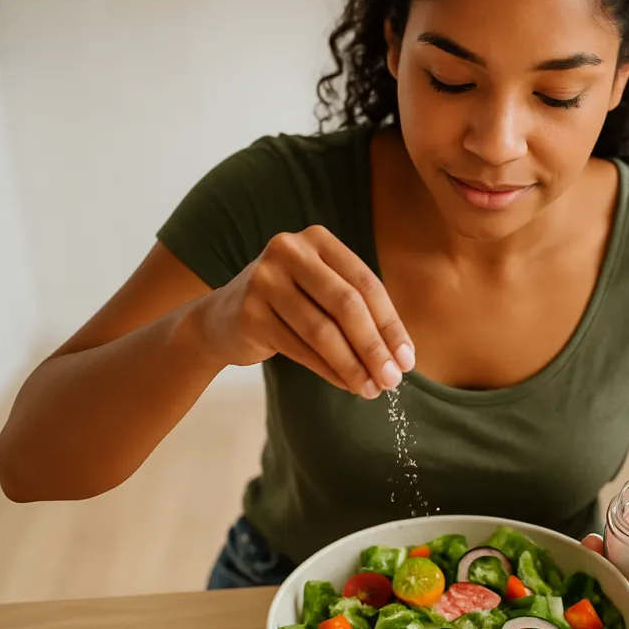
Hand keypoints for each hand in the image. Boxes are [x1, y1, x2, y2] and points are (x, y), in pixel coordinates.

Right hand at [195, 226, 413, 397]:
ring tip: (372, 389)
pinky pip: (300, 348)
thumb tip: (402, 356)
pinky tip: (347, 384)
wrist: (221, 320)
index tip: (408, 359)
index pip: (366, 284)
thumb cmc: (289, 306)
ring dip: (353, 365)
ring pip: (323, 331)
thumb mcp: (323, 292)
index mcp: (316, 238)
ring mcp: (264, 279)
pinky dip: (329, 370)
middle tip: (393, 379)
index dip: (391, 324)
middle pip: (346, 305)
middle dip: (375, 347)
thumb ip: (359, 311)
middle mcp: (288, 251)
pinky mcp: (249, 313)